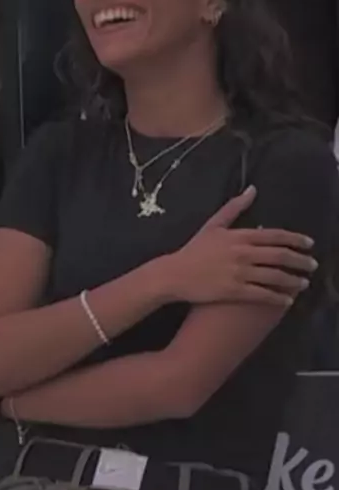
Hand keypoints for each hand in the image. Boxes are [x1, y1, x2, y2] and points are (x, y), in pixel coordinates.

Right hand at [162, 185, 317, 305]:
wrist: (175, 274)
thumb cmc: (194, 250)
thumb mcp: (213, 225)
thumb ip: (234, 207)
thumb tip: (253, 189)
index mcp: (239, 235)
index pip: (274, 235)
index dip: (295, 239)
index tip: (309, 244)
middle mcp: (242, 253)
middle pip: (279, 256)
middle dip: (300, 260)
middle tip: (313, 265)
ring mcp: (239, 273)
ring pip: (274, 276)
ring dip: (293, 280)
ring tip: (304, 283)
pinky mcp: (235, 291)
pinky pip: (263, 295)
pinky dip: (278, 298)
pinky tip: (287, 300)